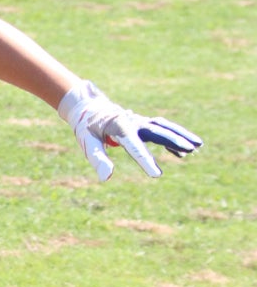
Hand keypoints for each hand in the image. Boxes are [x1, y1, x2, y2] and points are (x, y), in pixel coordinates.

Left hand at [58, 79, 201, 181]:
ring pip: (164, 127)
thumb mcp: (88, 143)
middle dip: (175, 139)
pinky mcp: (143, 123)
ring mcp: (140, 121)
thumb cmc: (87, 129)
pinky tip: (182, 153)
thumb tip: (107, 178)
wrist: (89, 108)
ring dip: (181, 135)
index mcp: (119, 127)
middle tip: (192, 149)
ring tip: (198, 146)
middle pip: (157, 130)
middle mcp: (133, 121)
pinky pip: (161, 129)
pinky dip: (172, 138)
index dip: (146, 160)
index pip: (135, 146)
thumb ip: (98, 160)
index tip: (157, 175)